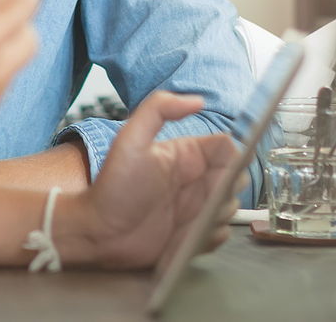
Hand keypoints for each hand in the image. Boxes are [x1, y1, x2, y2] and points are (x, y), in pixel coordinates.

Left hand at [77, 92, 242, 268]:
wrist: (100, 232)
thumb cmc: (114, 187)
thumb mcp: (132, 139)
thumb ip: (159, 108)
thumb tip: (198, 99)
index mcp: (185, 155)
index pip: (227, 149)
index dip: (231, 160)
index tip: (219, 173)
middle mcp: (194, 180)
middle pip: (235, 179)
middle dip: (228, 190)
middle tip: (207, 200)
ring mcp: (195, 208)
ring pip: (230, 207)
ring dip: (220, 215)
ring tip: (192, 220)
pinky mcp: (194, 235)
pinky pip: (220, 234)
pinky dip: (213, 236)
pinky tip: (191, 236)